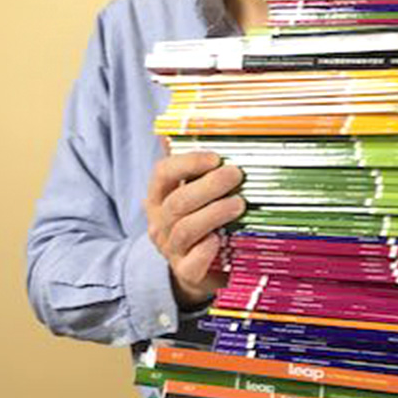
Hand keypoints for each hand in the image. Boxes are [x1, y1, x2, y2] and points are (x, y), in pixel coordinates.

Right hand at [143, 145, 244, 307]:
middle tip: (236, 176)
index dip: (188, 163)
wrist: (197, 271)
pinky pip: (191, 264)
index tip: (216, 158)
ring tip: (239, 204)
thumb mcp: (193, 192)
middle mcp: (160, 222)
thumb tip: (191, 125)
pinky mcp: (186, 272)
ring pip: (185, 230)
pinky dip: (204, 252)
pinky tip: (219, 241)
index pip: (162, 173)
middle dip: (208, 186)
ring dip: (213, 214)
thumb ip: (193, 165)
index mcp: (159, 197)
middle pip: (177, 202)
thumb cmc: (200, 222)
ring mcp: (171, 249)